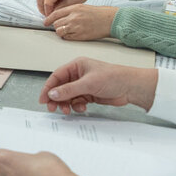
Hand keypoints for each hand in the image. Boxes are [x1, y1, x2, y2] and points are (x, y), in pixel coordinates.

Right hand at [37, 0, 100, 15]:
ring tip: (49, 12)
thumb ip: (63, 7)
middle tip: (47, 16)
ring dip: (42, 5)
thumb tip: (53, 13)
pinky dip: (45, 1)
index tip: (50, 17)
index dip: (47, 10)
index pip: (48, 0)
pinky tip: (52, 7)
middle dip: (42, 8)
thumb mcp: (76, 1)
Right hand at [39, 57, 158, 113]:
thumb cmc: (114, 77)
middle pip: (61, 87)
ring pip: (68, 96)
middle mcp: (79, 74)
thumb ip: (69, 90)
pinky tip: (81, 108)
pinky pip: (77, 101)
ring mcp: (84, 85)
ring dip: (66, 104)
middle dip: (57, 98)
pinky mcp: (90, 94)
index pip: (57, 76)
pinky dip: (76, 106)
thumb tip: (53, 93)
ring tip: (67, 110)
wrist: (132, 87)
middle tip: (53, 108)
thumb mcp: (88, 83)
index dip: (48, 87)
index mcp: (77, 66)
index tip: (43, 99)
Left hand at [43, 4, 116, 40]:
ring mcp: (76, 27)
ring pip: (59, 31)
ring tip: (65, 30)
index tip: (46, 22)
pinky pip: (67, 37)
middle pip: (56, 23)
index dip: (48, 19)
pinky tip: (71, 34)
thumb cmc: (97, 14)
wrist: (109, 20)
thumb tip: (58, 17)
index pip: (55, 14)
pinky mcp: (80, 35)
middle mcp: (74, 17)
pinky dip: (66, 36)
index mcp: (74, 8)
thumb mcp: (82, 7)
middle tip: (59, 26)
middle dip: (55, 26)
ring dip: (60, 32)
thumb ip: (69, 11)